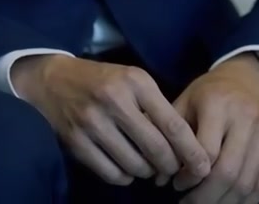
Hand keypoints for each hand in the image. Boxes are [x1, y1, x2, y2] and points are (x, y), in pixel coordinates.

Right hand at [11, 54, 211, 188]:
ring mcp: (92, 122)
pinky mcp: (75, 142)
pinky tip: (127, 168)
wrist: (55, 80)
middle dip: (171, 166)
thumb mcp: (135, 80)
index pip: (173, 125)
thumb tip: (185, 147)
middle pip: (156, 149)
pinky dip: (124, 177)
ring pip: (134, 165)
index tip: (203, 166)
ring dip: (147, 172)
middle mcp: (115, 101)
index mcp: (136, 82)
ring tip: (149, 167)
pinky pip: (111, 173)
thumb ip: (158, 108)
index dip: (191, 151)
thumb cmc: (106, 81)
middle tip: (175, 170)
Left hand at [170, 55, 258, 202]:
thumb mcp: (184, 103)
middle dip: (205, 197)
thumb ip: (170, 138)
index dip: (189, 176)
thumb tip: (159, 179)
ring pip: (247, 183)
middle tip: (187, 203)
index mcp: (218, 104)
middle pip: (228, 171)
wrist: (250, 78)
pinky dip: (246, 202)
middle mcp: (246, 117)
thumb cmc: (209, 94)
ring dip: (223, 202)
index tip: (176, 183)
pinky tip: (227, 201)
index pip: (206, 152)